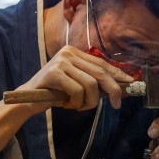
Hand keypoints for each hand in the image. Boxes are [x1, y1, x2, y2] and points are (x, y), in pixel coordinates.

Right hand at [14, 45, 134, 111]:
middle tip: (117, 104)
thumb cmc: (54, 92)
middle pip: (100, 73)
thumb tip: (118, 86)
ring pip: (90, 85)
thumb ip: (92, 79)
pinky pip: (77, 91)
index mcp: (74, 52)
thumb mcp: (76, 82)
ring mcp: (61, 62)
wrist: (28, 99)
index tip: (130, 83)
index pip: (101, 63)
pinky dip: (76, 103)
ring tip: (80, 107)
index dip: (118, 73)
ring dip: (89, 102)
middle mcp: (68, 53)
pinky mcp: (54, 73)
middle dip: (112, 90)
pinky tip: (67, 105)